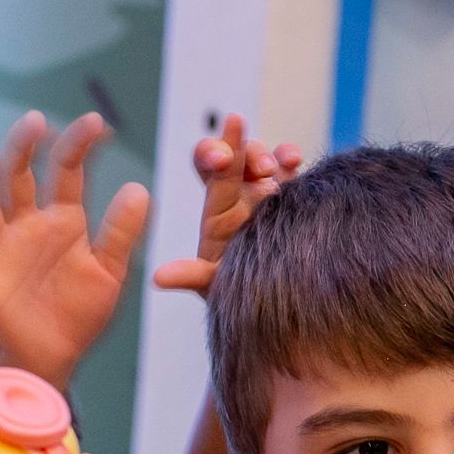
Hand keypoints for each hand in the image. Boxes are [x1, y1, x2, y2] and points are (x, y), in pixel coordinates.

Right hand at [0, 110, 149, 391]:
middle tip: (35, 121)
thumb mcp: (110, 272)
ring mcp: (2, 252)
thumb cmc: (79, 310)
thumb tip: (139, 188)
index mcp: (63, 221)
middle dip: (27, 148)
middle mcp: (28, 227)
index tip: (95, 123)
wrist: (56, 356)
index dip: (79, 148)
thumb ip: (121, 233)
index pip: (69, 174)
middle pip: (21, 177)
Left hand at [151, 112, 302, 296]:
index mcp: (219, 213)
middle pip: (234, 156)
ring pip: (261, 158)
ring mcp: (267, 194)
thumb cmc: (244, 296)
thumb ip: (193, 276)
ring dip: (265, 156)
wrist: (282, 303)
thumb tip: (159, 278)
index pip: (211, 173)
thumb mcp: (218, 287)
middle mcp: (240, 198)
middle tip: (260, 168)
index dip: (212, 154)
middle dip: (240, 149)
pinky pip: (290, 168)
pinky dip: (289, 157)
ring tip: (275, 170)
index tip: (221, 157)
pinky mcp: (294, 196)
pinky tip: (293, 160)